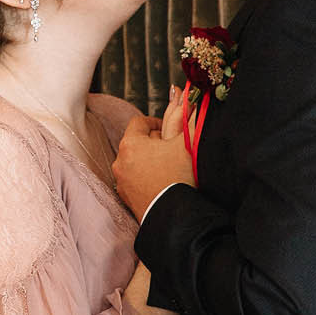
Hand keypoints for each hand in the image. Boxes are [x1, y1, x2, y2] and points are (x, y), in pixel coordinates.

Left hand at [113, 88, 196, 219]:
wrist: (174, 215)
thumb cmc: (180, 177)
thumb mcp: (189, 144)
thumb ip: (191, 119)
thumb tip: (196, 99)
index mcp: (131, 144)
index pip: (139, 122)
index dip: (155, 122)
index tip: (167, 128)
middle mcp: (120, 161)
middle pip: (136, 142)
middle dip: (153, 142)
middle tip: (171, 147)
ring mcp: (121, 181)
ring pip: (135, 162)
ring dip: (149, 160)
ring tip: (169, 166)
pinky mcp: (126, 197)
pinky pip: (135, 180)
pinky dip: (146, 177)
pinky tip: (163, 182)